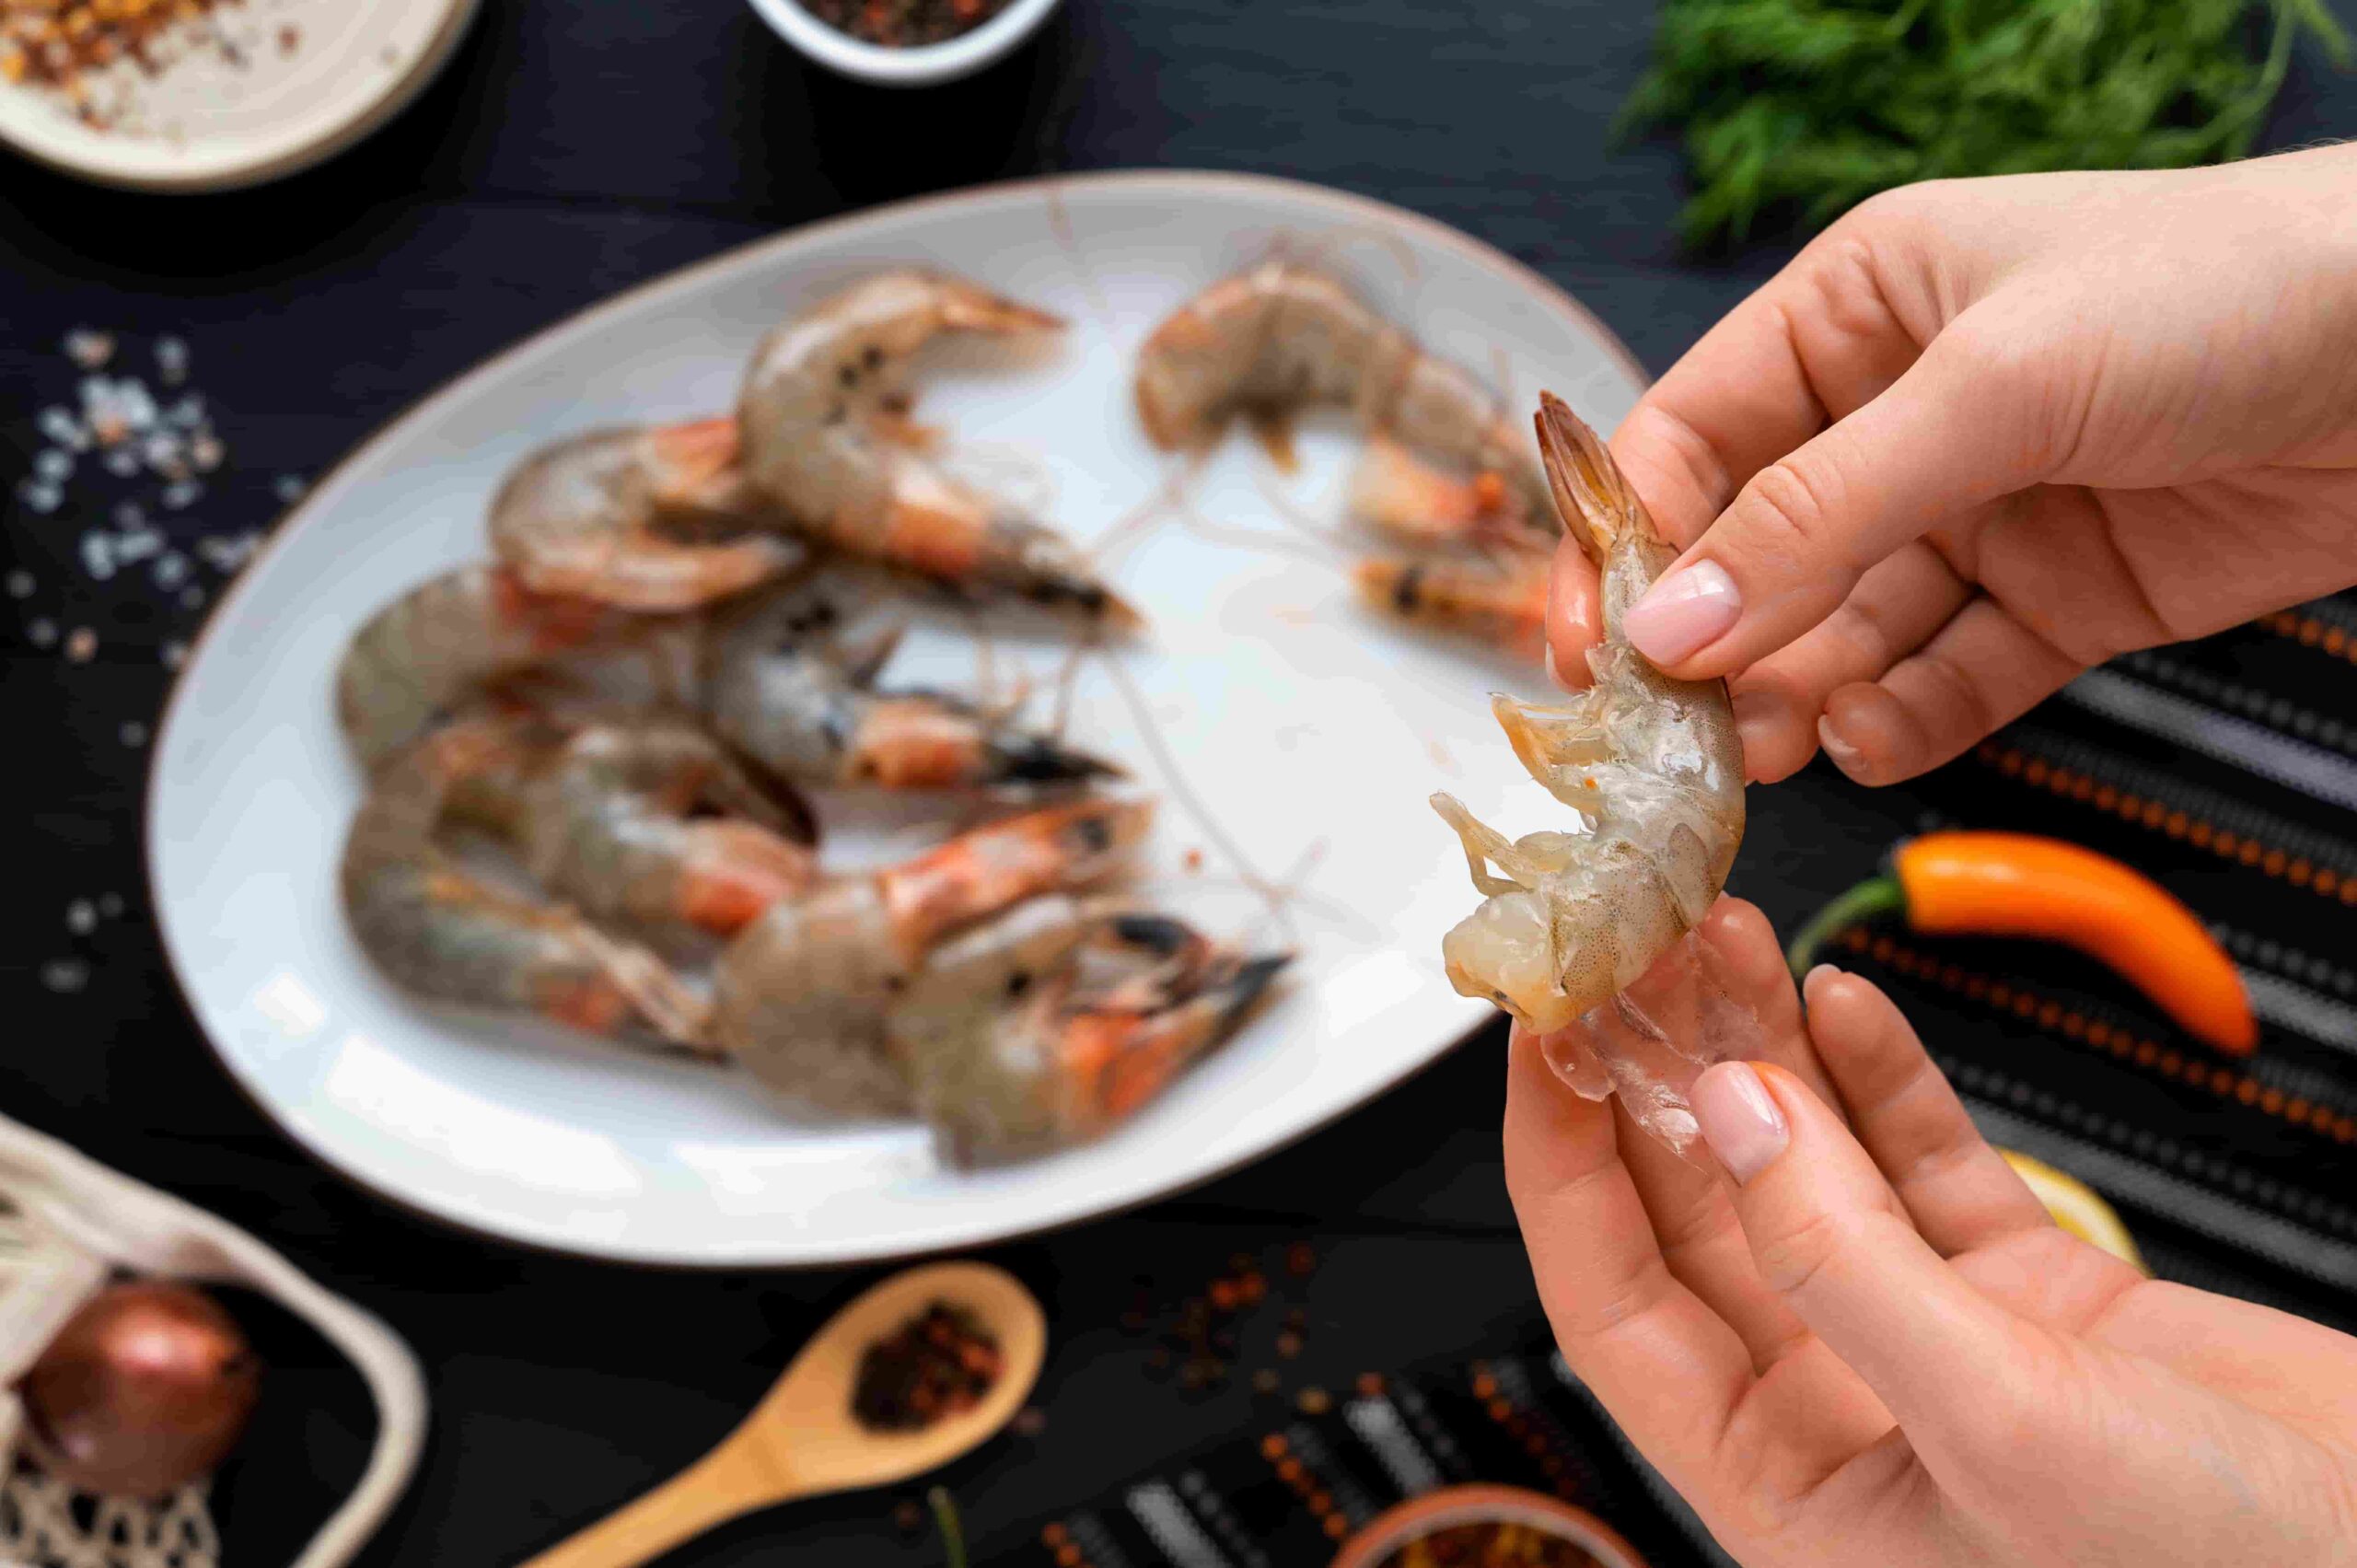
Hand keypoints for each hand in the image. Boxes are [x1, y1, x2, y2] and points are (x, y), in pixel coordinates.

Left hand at [1507, 899, 2356, 1566]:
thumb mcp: (2001, 1426)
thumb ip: (1842, 1262)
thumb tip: (1726, 1112)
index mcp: (1788, 1489)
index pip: (1613, 1303)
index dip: (1560, 1165)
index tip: (1537, 1041)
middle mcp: (1842, 1412)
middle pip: (1704, 1212)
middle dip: (1662, 1075)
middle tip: (1636, 950)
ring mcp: (1934, 1341)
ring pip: (1808, 1169)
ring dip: (1761, 1054)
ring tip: (1720, 935)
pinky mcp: (2033, 1295)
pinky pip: (1922, 1165)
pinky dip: (1884, 1080)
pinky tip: (1842, 999)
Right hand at [1546, 145, 2356, 785]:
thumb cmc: (2223, 291)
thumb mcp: (1993, 384)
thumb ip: (1821, 513)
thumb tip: (1666, 628)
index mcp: (1858, 313)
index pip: (1691, 436)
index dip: (1623, 541)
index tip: (1583, 648)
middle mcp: (1903, 416)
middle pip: (1756, 551)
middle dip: (1709, 644)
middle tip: (1666, 738)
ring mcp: (1983, 513)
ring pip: (1841, 629)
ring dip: (1792, 695)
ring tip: (1756, 756)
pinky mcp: (2061, 600)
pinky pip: (1948, 676)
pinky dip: (1903, 718)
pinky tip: (1871, 740)